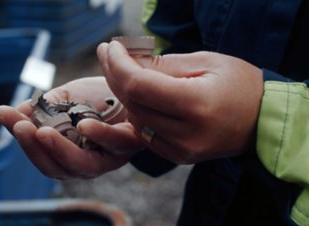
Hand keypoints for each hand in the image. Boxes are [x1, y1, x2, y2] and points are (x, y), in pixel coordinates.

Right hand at [0, 77, 143, 178]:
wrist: (133, 84)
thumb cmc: (99, 95)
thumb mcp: (66, 97)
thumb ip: (44, 107)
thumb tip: (13, 114)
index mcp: (68, 153)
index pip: (39, 152)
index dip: (20, 136)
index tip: (2, 112)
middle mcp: (87, 162)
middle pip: (56, 168)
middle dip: (34, 148)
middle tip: (21, 126)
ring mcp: (109, 157)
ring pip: (82, 166)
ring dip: (59, 150)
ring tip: (41, 131)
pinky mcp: (130, 144)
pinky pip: (114, 144)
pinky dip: (98, 135)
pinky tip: (83, 124)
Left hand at [97, 41, 263, 163]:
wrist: (263, 120)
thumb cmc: (240, 84)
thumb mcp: (206, 62)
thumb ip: (164, 64)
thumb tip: (128, 61)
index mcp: (196, 104)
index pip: (139, 86)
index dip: (118, 65)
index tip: (111, 47)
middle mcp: (186, 133)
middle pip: (132, 103)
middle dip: (114, 76)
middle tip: (108, 55)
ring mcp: (182, 150)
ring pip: (135, 119)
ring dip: (123, 94)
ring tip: (120, 71)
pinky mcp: (179, 157)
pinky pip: (145, 134)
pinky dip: (137, 113)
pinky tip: (136, 96)